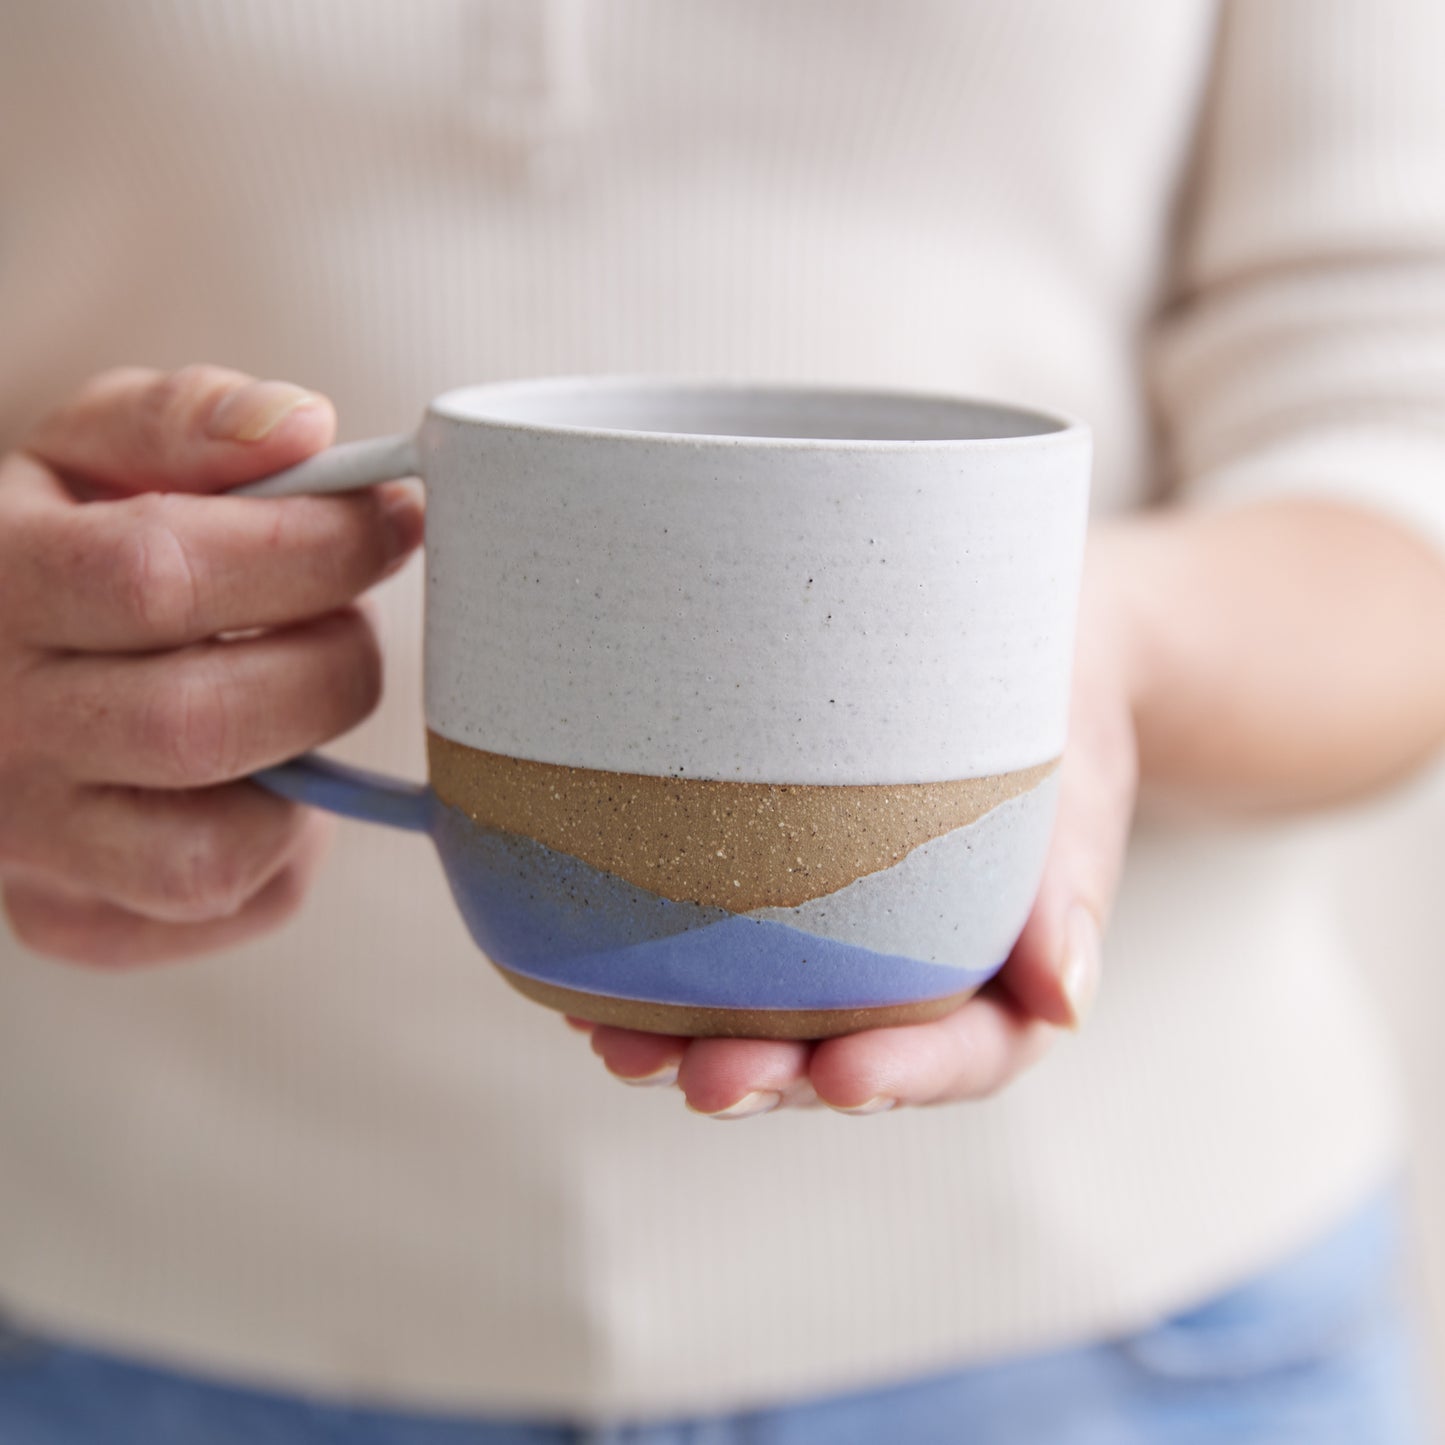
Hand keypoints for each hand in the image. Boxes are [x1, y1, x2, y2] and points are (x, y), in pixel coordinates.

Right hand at [0, 366, 423, 965]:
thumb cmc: (67, 544)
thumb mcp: (94, 450)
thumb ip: (187, 420)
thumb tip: (305, 431)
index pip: (157, 575)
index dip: (308, 547)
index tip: (389, 519)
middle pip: (200, 724)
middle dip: (328, 665)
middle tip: (351, 622)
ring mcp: (29, 847)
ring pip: (212, 855)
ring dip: (306, 774)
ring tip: (297, 702)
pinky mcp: (74, 922)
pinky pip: (228, 907)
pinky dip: (285, 846)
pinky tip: (259, 778)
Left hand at [579, 529, 1142, 1116]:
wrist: (1013, 656)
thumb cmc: (1052, 711)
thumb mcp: (1076, 783)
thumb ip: (1067, 888)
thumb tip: (1064, 1003)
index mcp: (1008, 984)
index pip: (967, 1055)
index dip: (904, 1076)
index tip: (839, 1076)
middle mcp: (918, 990)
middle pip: (844, 1063)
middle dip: (771, 1081)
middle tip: (702, 1078)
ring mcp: (842, 959)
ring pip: (768, 1031)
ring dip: (691, 1051)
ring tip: (617, 1048)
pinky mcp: (782, 915)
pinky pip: (720, 967)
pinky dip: (656, 988)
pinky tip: (587, 991)